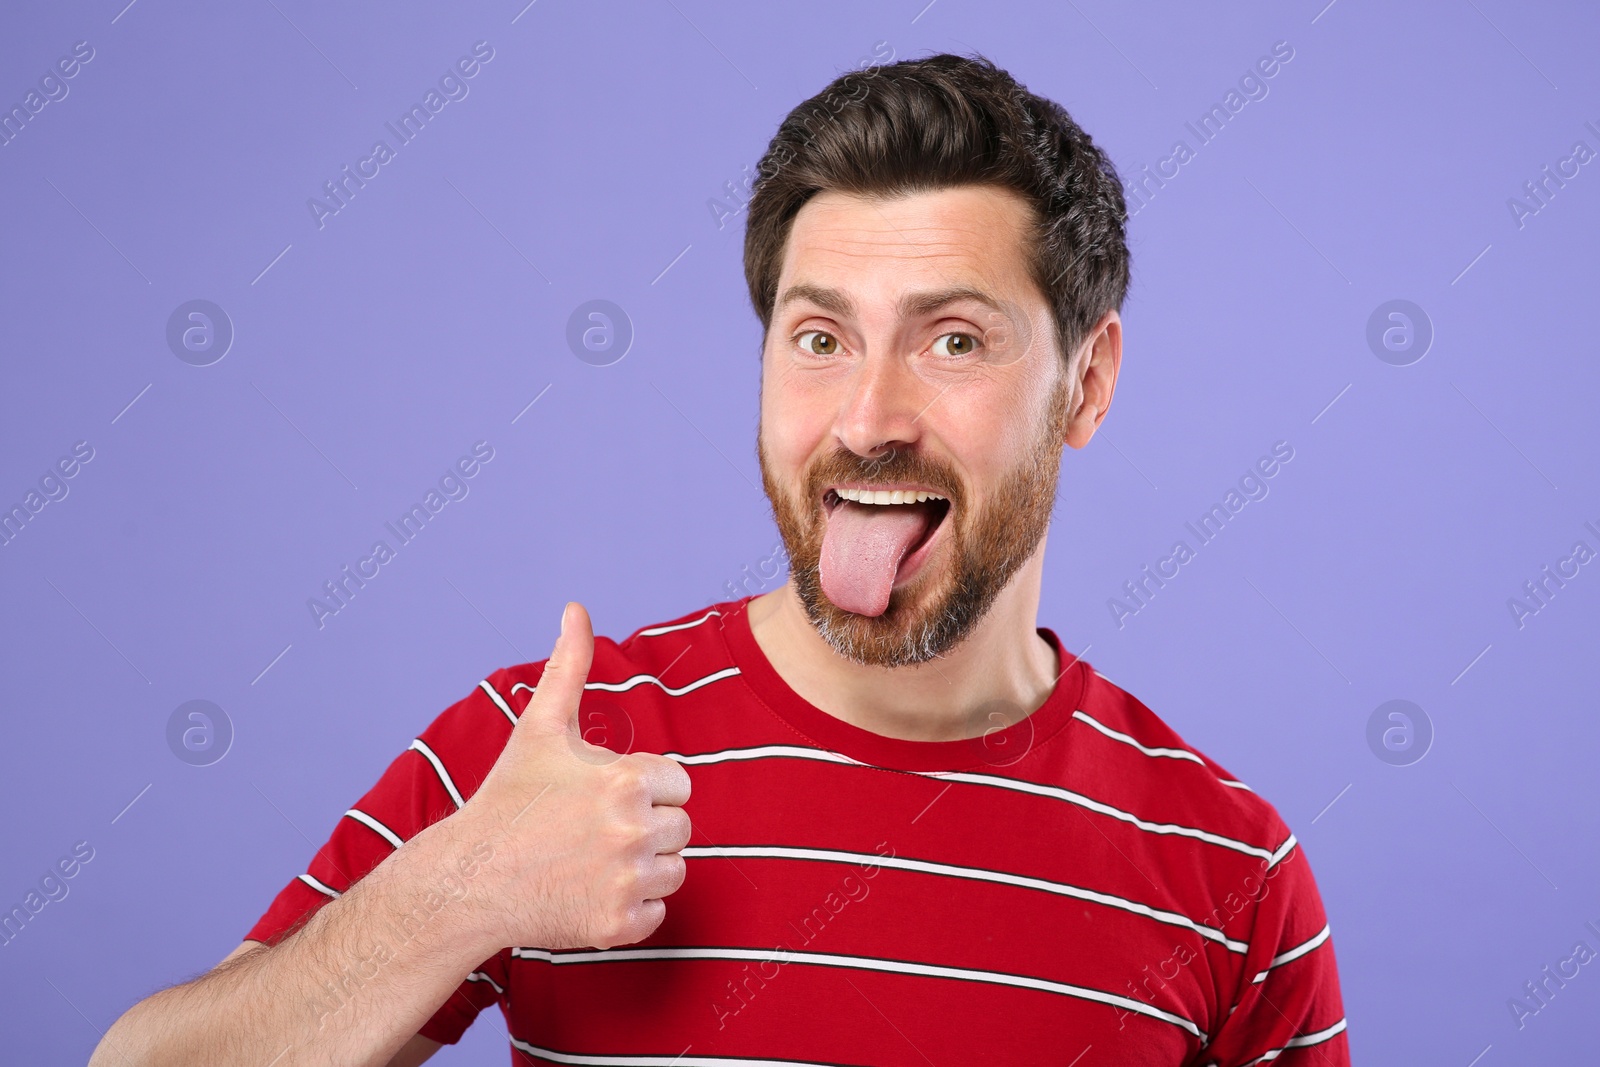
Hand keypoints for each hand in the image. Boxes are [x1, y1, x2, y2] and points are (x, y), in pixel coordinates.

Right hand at [460, 602, 691, 949]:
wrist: (469, 879)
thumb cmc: (508, 799)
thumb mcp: (540, 727)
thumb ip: (570, 665)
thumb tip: (576, 608)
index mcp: (627, 780)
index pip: (677, 783)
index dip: (644, 787)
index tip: (602, 796)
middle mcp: (634, 831)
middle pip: (681, 827)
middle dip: (645, 826)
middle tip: (592, 830)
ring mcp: (627, 882)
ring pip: (674, 870)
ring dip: (643, 867)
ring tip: (592, 859)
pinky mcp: (619, 927)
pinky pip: (658, 914)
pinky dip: (632, 908)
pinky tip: (591, 890)